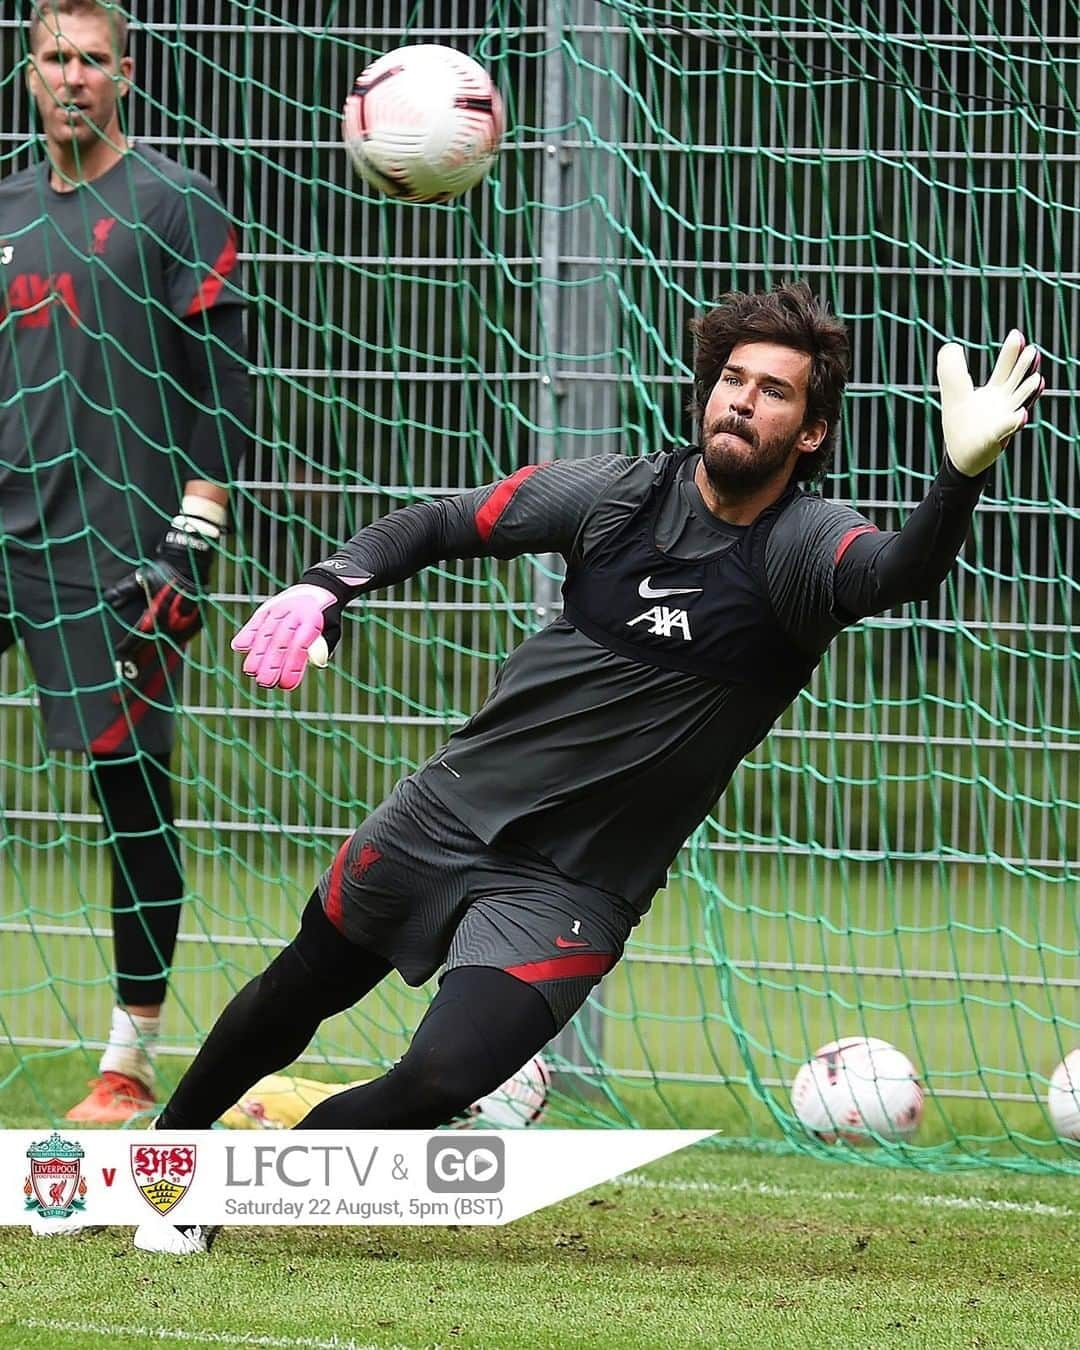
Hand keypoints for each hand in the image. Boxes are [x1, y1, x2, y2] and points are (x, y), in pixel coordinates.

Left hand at [105, 513, 216, 660]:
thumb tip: (107, 601)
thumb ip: (123, 591)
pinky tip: (165, 656)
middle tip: (130, 670)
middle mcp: (171, 622)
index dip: (128, 647)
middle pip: (153, 648)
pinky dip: (172, 649)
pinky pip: (182, 641)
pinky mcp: (196, 623)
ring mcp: (186, 624)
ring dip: (157, 660)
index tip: (119, 654)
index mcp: (156, 612)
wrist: (190, 563)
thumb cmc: (163, 570)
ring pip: (169, 648)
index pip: (138, 636)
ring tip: (146, 671)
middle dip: (140, 660)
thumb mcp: (140, 578)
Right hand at [231, 583, 342, 689]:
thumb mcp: (332, 629)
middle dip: (271, 663)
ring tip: (251, 672)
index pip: (300, 645)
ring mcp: (278, 608)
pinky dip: (247, 633)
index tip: (286, 685)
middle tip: (266, 683)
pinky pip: (255, 621)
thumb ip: (324, 647)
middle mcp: (293, 612)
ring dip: (256, 653)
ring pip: (265, 631)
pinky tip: (239, 648)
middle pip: (280, 640)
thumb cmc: (325, 618)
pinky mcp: (267, 608)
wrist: (317, 589)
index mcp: (312, 618)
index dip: (292, 666)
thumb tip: (316, 663)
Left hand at [938, 329, 1043, 476]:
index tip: (1017, 335)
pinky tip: (1020, 415)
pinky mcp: (994, 439)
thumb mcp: (953, 392)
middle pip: (1016, 382)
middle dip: (1024, 368)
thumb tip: (951, 345)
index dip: (1011, 353)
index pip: (1006, 369)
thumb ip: (952, 369)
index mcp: (995, 392)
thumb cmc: (961, 422)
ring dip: (1027, 392)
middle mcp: (1004, 404)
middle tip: (1033, 351)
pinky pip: (1006, 430)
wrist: (961, 455)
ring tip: (1036, 380)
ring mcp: (1002, 421)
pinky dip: (1014, 422)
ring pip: (1018, 404)